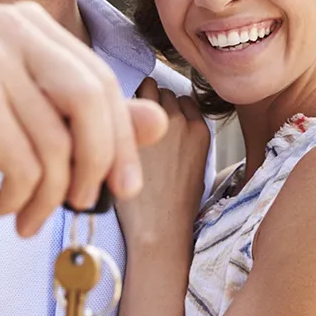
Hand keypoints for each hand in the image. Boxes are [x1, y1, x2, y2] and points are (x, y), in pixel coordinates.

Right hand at [0, 1, 167, 235]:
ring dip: (50, 198)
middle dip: (99, 164)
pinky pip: (26, 166)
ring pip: (58, 144)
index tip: (123, 185)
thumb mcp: (28, 117)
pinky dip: (19, 201)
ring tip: (25, 217)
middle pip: (91, 103)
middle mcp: (11, 27)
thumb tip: (159, 123)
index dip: (121, 137)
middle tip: (88, 204)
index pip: (100, 80)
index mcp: (30, 22)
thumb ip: (91, 117)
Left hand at [116, 78, 210, 251]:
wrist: (158, 226)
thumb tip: (169, 122)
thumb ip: (186, 138)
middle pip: (164, 91)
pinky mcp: (134, 127)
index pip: (183, 99)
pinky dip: (120, 107)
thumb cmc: (174, 204)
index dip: (168, 109)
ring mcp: (157, 122)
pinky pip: (127, 100)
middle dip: (151, 101)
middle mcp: (182, 120)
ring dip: (136, 100)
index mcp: (201, 129)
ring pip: (147, 89)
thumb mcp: (196, 166)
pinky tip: (114, 126)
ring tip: (124, 121)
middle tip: (137, 122)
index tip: (157, 122)